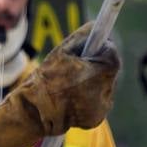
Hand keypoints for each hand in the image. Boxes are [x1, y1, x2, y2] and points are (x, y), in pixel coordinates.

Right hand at [0, 21, 120, 146]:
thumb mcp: (61, 52)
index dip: (103, 49)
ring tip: (73, 83)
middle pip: (110, 72)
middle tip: (81, 66)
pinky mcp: (96, 118)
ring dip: (96, 81)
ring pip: (106, 86)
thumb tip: (97, 27)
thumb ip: (82, 36)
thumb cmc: (45, 80)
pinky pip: (100, 101)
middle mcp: (102, 92)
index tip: (94, 48)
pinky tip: (74, 97)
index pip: (112, 55)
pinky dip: (92, 97)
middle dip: (99, 66)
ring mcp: (101, 107)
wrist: (34, 112)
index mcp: (95, 74)